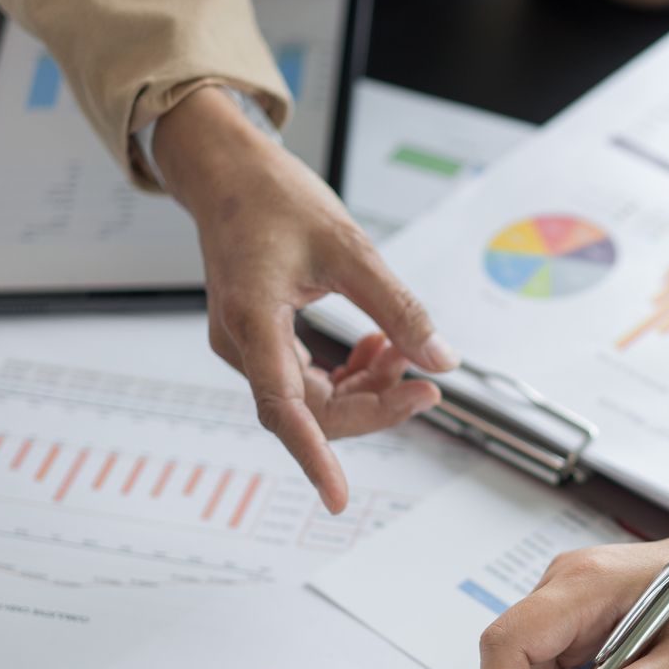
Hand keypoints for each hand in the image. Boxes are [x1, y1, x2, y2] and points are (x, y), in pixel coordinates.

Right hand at [152, 86, 456, 513]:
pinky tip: (380, 346)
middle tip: (427, 384)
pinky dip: (349, 371)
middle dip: (373, 405)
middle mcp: (242, 343)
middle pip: (311, 411)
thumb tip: (442, 360)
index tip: (337, 498)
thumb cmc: (273, 197)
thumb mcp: (350, 247)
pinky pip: (307, 378)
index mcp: (253, 321)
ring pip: (313, 398)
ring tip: (405, 351)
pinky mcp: (260, 339)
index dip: (313, 458)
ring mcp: (248, 345)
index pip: (284, 408)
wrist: (226, 170)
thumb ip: (398, 309)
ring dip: (365, 387)